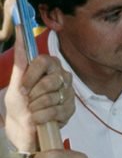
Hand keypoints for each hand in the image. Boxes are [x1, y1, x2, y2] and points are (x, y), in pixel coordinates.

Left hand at [4, 35, 73, 150]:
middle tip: (28, 101)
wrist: (23, 129)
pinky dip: (44, 116)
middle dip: (35, 94)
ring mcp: (68, 93)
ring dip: (37, 107)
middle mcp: (61, 76)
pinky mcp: (70, 109)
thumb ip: (20, 59)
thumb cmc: (19, 105)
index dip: (32, 76)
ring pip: (53, 97)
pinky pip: (58, 110)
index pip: (44, 61)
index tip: (22, 87)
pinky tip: (39, 118)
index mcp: (48, 66)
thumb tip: (19, 29)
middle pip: (51, 80)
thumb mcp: (15, 82)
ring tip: (33, 111)